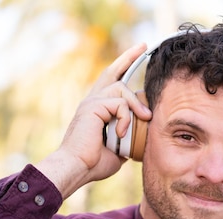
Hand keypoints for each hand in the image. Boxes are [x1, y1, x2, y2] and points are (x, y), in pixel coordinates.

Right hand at [34, 43, 151, 198]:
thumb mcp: (119, 148)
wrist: (77, 169)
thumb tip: (143, 135)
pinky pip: (120, 104)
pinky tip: (122, 133)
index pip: (111, 83)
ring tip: (145, 119)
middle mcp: (92, 101)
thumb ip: (129, 136)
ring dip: (137, 105)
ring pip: (122, 89)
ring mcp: (91, 102)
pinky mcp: (92, 106)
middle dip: (128, 57)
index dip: (123, 67)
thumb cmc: (94, 164)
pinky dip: (126, 118)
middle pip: (112, 72)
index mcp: (97, 109)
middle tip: (143, 46)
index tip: (138, 54)